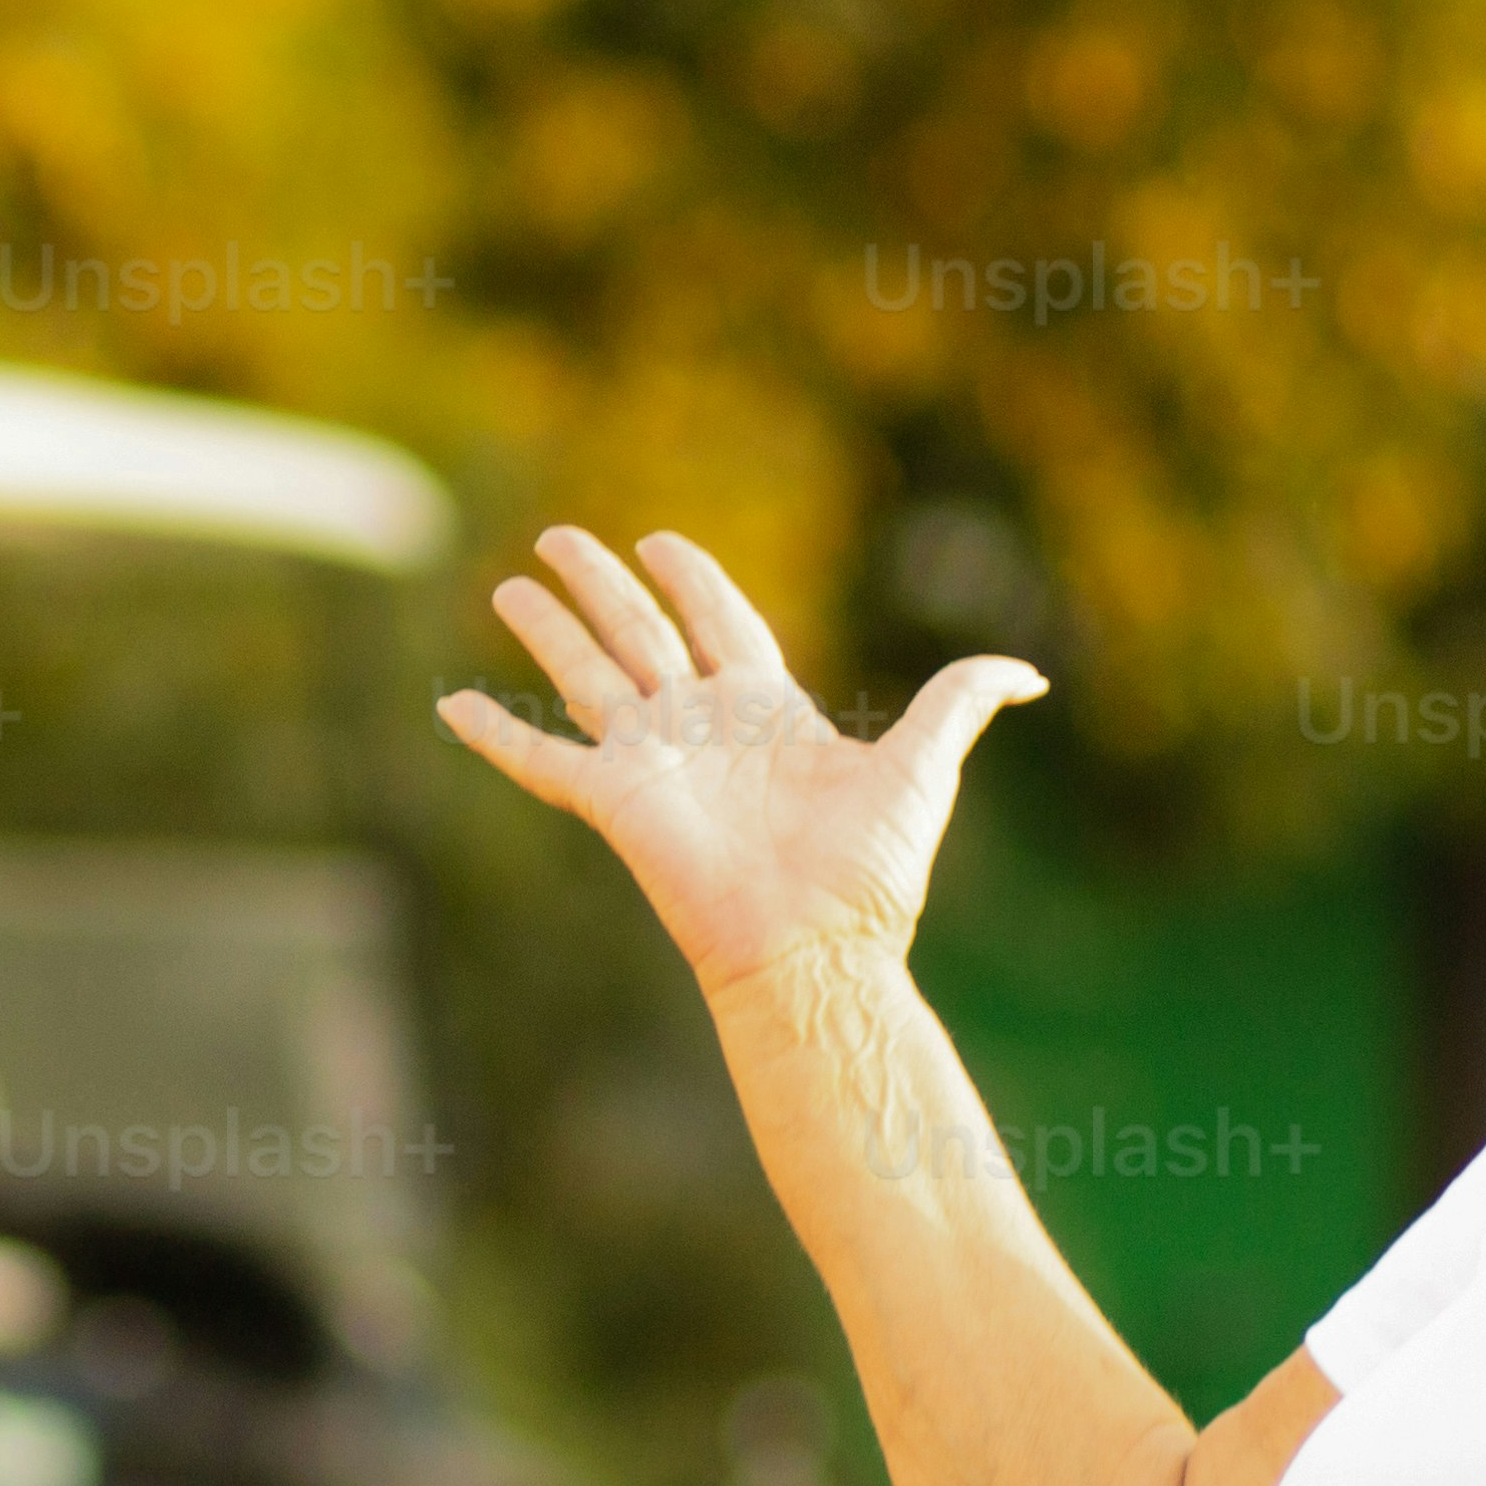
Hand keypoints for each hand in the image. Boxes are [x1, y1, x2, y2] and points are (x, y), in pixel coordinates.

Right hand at [433, 525, 1038, 998]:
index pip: (722, 624)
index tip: (663, 542)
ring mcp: (652, 760)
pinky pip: (540, 759)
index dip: (694, 579)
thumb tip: (1033, 674)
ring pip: (587, 673)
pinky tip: (451, 707)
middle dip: (603, 584)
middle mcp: (701, 726)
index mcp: (767, 710)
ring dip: (548, 629)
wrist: (817, 948)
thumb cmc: (871, 872)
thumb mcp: (927, 767)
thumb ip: (964, 701)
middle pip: (641, 633)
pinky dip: (494, 734)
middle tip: (560, 537)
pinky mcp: (614, 799)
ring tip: (510, 585)